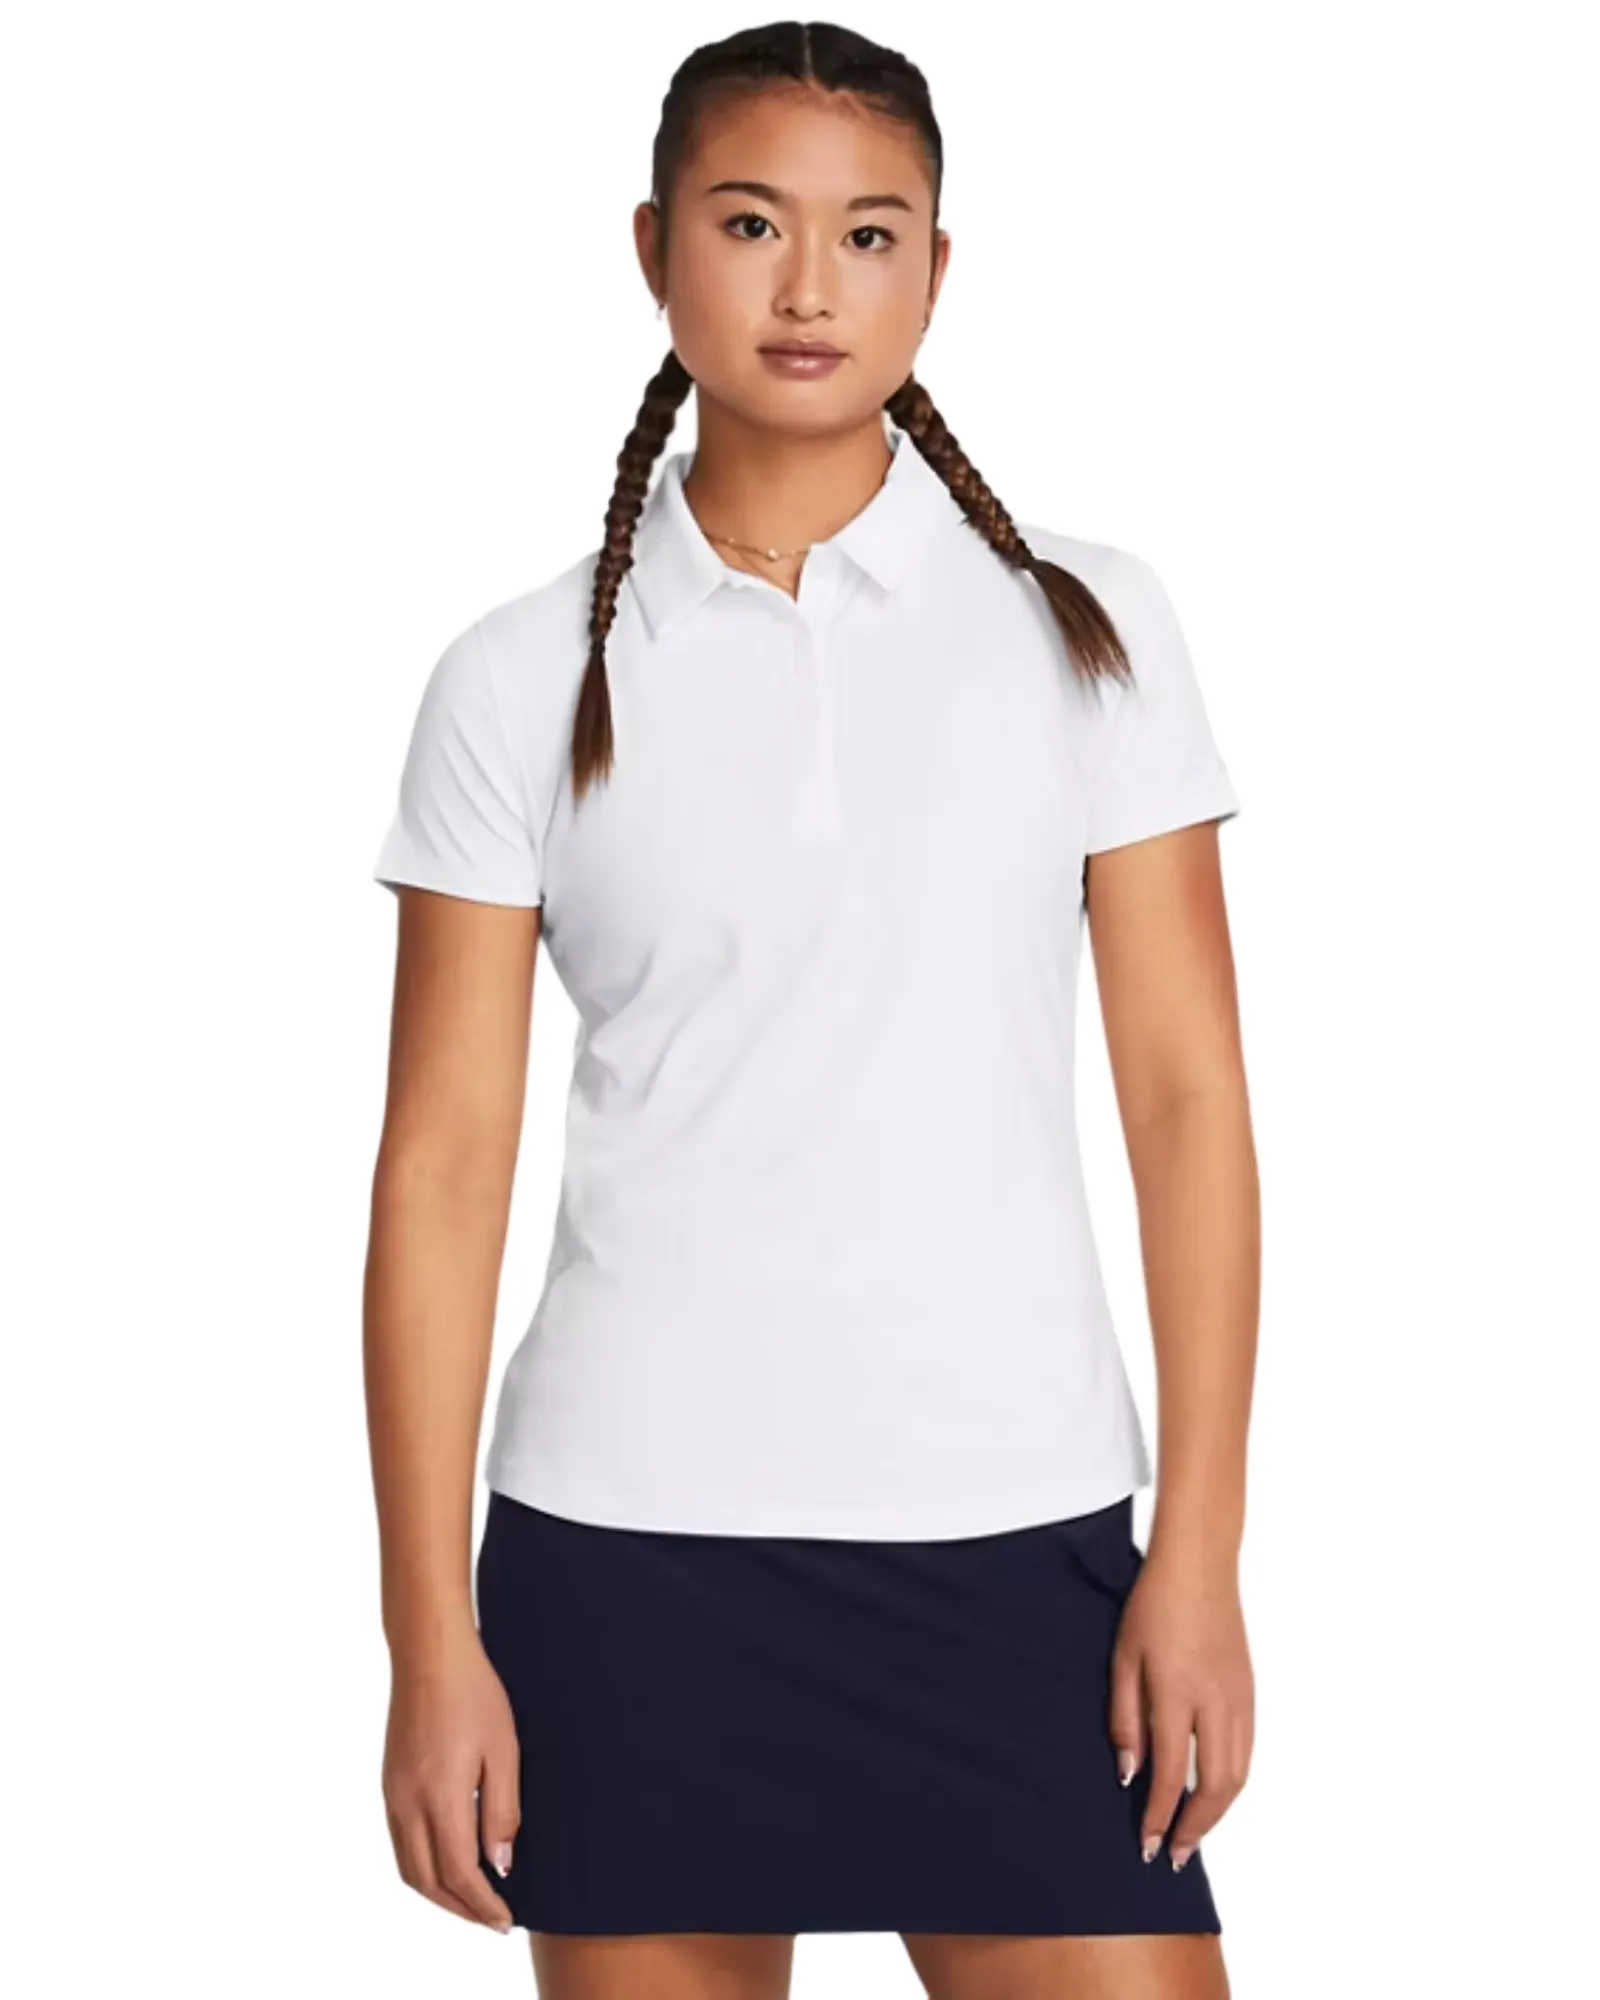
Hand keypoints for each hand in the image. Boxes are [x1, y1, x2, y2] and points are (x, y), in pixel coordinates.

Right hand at [382, 1628, 520, 1931]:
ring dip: (438, 1893)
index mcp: (441, 1797)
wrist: (429, 1654)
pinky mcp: (389, 1784)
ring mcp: (393, 1795)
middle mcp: (408, 1804)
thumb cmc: (475, 1694)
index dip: (483, 1904)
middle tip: (493, 1919)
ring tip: (472, 1900)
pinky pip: (400, 1844)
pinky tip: (446, 1862)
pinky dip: (422, 1867)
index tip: (506, 1920)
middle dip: (460, 1909)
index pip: (460, 1874)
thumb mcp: (505, 1750)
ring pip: (409, 1868)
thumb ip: (502, 1812)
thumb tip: (500, 1865)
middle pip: (428, 1882)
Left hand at [1107, 1544, 1253, 1870]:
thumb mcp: (1123, 1658)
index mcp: (1177, 1693)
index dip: (1160, 1815)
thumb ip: (1125, 1718)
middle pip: (1215, 1787)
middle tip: (1175, 1854)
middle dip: (1196, 1828)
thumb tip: (1129, 1771)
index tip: (1147, 1843)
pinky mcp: (1251, 1693)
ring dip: (1217, 1813)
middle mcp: (1216, 1703)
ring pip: (1238, 1775)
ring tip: (1194, 1833)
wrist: (1200, 1567)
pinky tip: (1216, 1792)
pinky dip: (1232, 1783)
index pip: (1173, 1774)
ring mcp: (1240, 1699)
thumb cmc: (1153, 1606)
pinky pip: (1247, 1752)